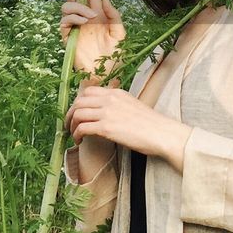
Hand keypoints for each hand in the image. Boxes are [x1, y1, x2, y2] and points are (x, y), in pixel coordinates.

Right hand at [60, 0, 125, 78]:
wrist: (106, 75)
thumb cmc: (115, 56)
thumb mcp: (120, 33)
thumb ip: (114, 15)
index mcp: (97, 15)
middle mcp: (84, 18)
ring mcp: (75, 27)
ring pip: (67, 6)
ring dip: (79, 6)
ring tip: (92, 16)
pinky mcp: (68, 37)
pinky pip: (64, 22)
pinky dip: (74, 17)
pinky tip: (84, 22)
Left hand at [65, 82, 192, 172]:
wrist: (162, 133)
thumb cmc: (151, 124)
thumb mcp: (132, 106)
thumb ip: (117, 105)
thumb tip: (105, 113)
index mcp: (116, 93)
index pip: (88, 91)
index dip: (79, 102)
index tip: (77, 113)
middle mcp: (109, 99)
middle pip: (79, 101)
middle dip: (70, 114)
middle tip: (69, 125)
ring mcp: (107, 113)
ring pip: (77, 114)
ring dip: (71, 125)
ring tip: (74, 135)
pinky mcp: (106, 128)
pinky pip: (82, 128)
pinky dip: (77, 134)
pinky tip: (79, 141)